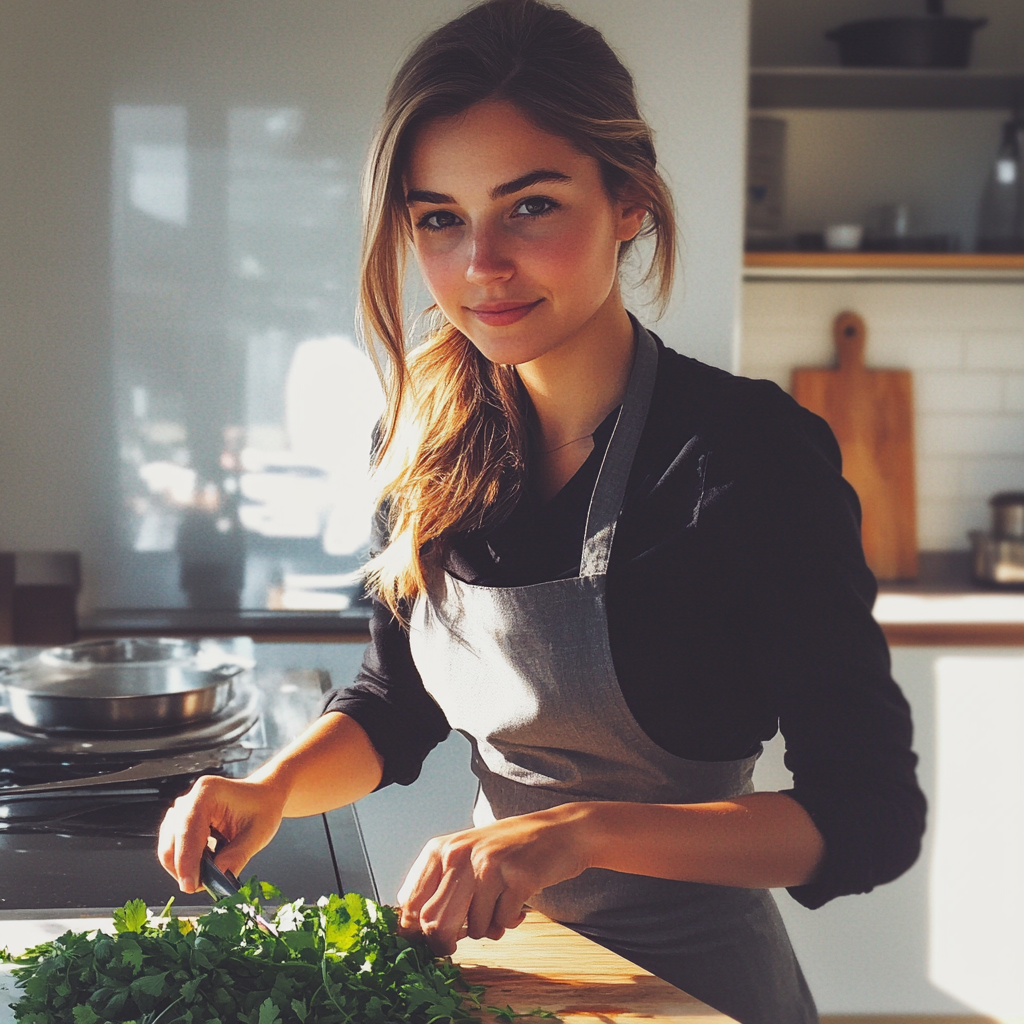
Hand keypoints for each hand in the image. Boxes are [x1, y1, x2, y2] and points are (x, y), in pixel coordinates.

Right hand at [157, 775, 286, 893]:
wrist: (264, 797)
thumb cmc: (262, 808)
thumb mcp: (257, 834)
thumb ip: (236, 856)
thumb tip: (217, 877)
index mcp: (207, 792)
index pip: (187, 830)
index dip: (186, 860)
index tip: (190, 885)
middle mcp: (189, 799)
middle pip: (171, 840)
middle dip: (183, 869)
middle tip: (201, 887)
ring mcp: (182, 810)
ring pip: (169, 847)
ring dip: (183, 867)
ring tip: (207, 876)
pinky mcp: (181, 823)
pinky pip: (174, 847)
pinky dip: (186, 862)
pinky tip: (205, 864)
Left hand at [397, 805, 591, 955]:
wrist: (560, 830)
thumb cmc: (510, 846)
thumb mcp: (466, 854)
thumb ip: (441, 884)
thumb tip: (416, 929)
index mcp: (441, 849)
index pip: (410, 902)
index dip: (415, 932)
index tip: (426, 944)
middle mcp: (460, 854)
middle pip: (436, 923)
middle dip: (445, 943)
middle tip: (455, 945)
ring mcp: (489, 866)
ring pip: (473, 928)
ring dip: (486, 929)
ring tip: (498, 908)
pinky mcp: (518, 879)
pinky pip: (503, 923)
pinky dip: (509, 922)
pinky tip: (518, 904)